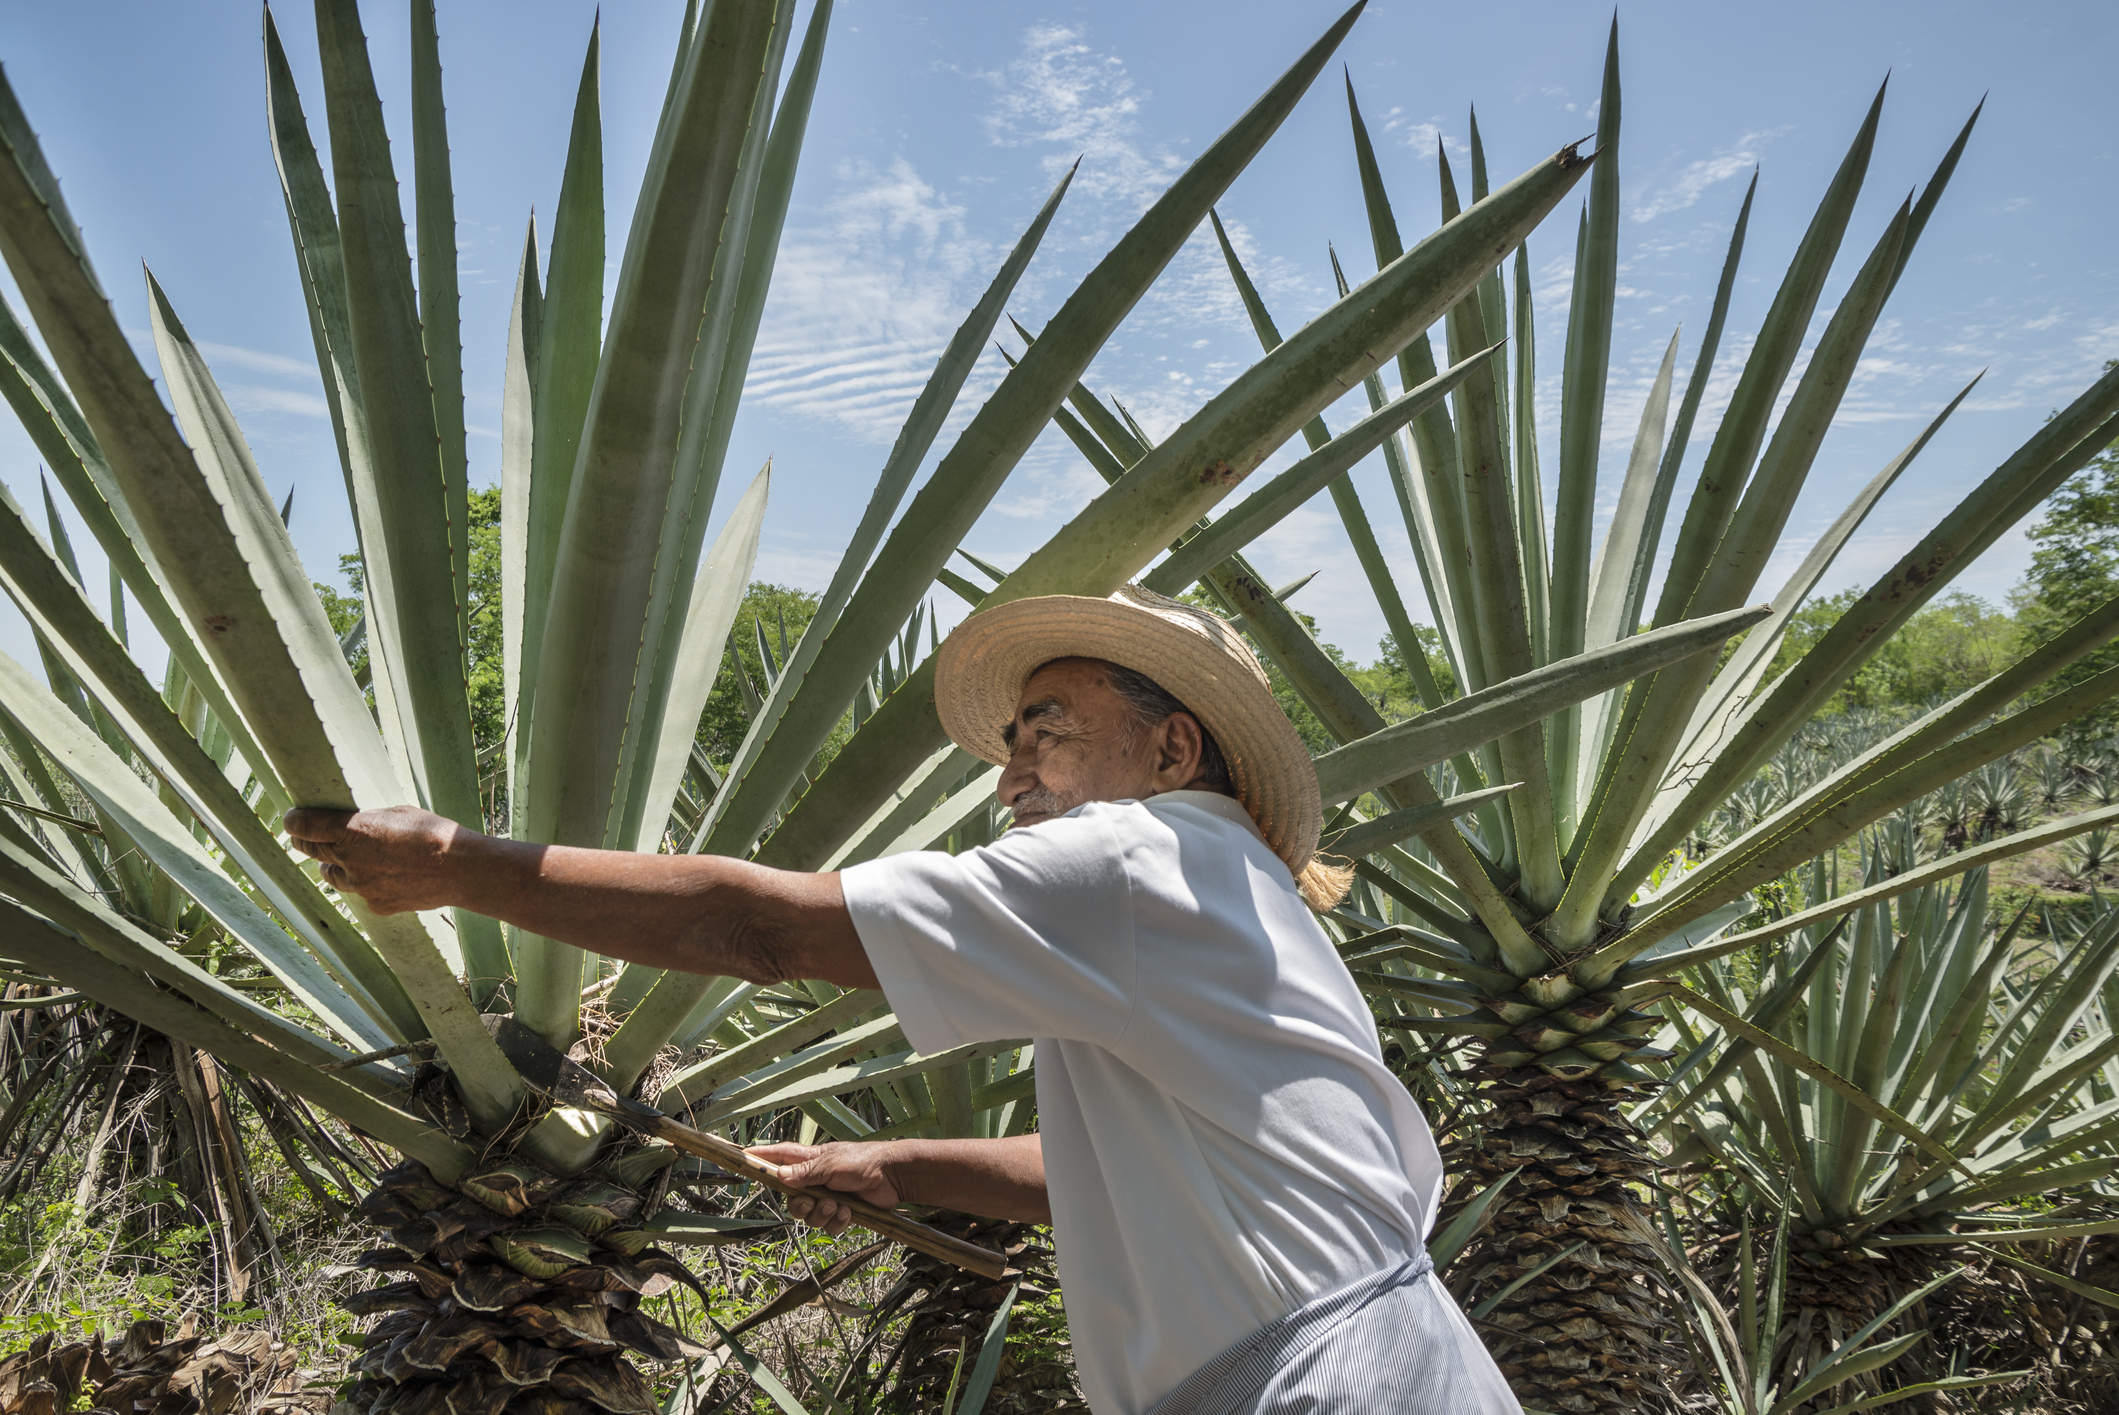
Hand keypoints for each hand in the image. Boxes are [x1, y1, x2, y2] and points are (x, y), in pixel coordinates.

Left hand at [283, 805, 467, 914]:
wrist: (459, 869)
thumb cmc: (433, 832)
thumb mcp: (398, 813)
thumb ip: (370, 820)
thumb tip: (356, 822)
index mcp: (353, 830)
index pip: (304, 826)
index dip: (294, 821)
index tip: (293, 819)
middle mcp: (349, 859)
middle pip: (312, 850)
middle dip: (307, 841)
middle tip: (308, 835)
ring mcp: (360, 886)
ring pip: (332, 874)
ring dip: (334, 864)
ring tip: (351, 858)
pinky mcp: (375, 904)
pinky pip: (360, 892)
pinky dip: (365, 883)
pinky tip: (385, 875)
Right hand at [747, 1141, 902, 1237]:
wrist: (894, 1177)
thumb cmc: (864, 1161)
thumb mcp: (831, 1164)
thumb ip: (805, 1172)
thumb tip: (778, 1175)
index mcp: (809, 1161)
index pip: (779, 1156)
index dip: (761, 1157)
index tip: (742, 1158)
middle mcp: (815, 1179)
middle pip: (790, 1199)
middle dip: (799, 1205)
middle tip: (813, 1201)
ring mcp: (828, 1197)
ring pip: (808, 1216)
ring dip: (821, 1214)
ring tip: (838, 1205)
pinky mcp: (841, 1212)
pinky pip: (827, 1225)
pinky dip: (836, 1221)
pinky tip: (848, 1211)